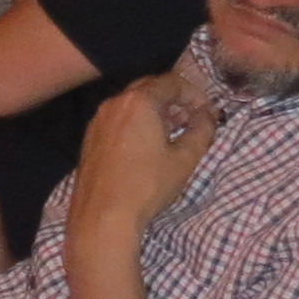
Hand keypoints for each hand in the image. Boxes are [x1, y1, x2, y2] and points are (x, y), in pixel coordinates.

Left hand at [72, 66, 222, 244]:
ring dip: (155, 111)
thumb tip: (209, 115)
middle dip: (174, 100)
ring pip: (132, 103)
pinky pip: (118, 119)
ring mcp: (98, 120)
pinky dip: (136, 123)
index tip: (207, 113)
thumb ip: (202, 130)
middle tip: (191, 120)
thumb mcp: (184, 159)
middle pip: (150, 88)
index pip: (172, 82)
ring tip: (172, 134)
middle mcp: (114, 103)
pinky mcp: (90, 138)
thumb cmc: (147, 186)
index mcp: (139, 102)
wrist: (102, 216)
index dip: (195, 94)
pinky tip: (146, 146)